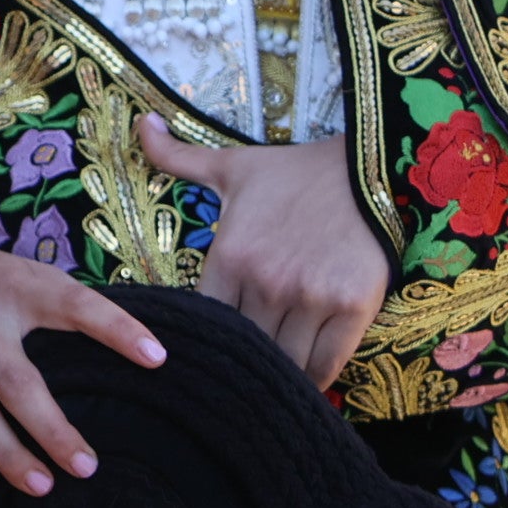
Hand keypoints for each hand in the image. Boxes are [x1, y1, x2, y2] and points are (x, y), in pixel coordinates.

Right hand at [0, 211, 168, 498]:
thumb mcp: (21, 273)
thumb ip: (62, 306)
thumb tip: (132, 348)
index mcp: (17, 286)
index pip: (75, 305)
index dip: (116, 327)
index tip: (157, 357)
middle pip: (15, 381)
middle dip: (50, 428)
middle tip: (85, 467)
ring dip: (6, 452)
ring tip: (41, 486)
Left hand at [137, 116, 388, 388]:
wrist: (368, 169)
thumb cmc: (295, 174)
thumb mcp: (231, 165)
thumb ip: (177, 156)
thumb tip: (139, 124)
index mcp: (232, 255)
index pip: (204, 322)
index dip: (204, 341)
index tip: (206, 351)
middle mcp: (268, 281)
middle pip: (243, 349)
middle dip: (238, 363)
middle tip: (235, 377)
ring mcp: (312, 297)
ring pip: (283, 363)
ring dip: (275, 376)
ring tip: (268, 383)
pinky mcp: (352, 308)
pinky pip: (326, 364)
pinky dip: (314, 379)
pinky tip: (304, 381)